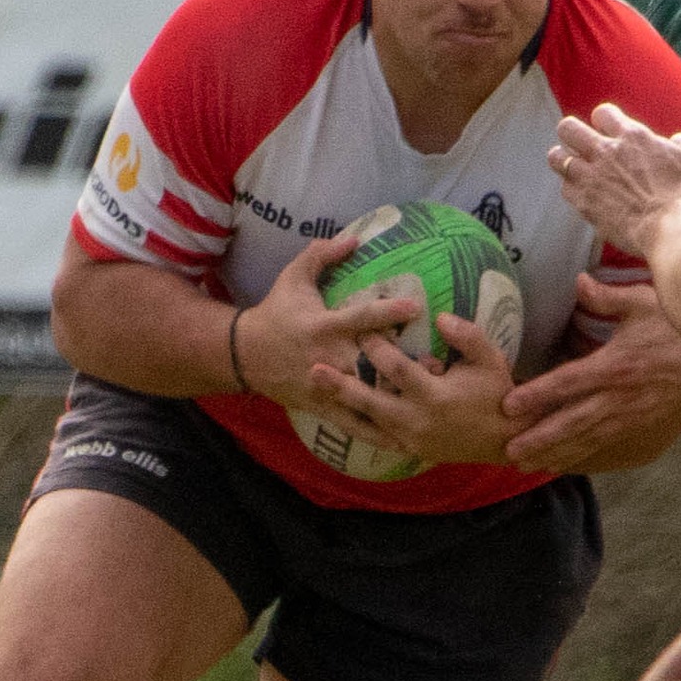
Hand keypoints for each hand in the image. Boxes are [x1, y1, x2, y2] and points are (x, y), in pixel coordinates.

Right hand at [234, 236, 419, 443]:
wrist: (244, 354)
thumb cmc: (275, 311)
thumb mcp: (293, 277)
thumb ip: (322, 255)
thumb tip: (354, 237)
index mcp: (324, 325)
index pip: (361, 318)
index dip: (388, 313)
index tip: (416, 309)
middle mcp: (329, 357)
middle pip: (370, 364)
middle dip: (401, 367)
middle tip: (436, 367)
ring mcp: (326, 385)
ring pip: (364, 398)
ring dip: (395, 403)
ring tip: (427, 407)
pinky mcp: (322, 406)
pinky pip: (352, 423)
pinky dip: (376, 434)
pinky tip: (402, 442)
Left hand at [307, 313, 517, 466]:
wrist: (504, 440)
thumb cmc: (497, 394)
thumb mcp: (490, 360)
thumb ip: (467, 336)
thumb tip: (440, 316)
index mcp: (434, 396)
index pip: (397, 369)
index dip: (377, 347)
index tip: (359, 327)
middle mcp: (417, 420)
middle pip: (370, 402)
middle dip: (342, 385)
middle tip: (314, 369)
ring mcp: (411, 438)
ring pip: (368, 421)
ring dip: (342, 405)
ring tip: (316, 389)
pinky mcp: (409, 449)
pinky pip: (377, 436)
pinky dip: (357, 423)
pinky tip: (336, 410)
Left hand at [503, 277, 680, 471]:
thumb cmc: (679, 326)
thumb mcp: (643, 303)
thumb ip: (606, 297)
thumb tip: (578, 281)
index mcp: (616, 364)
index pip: (569, 382)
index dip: (538, 394)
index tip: (509, 405)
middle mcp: (620, 395)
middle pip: (573, 421)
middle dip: (540, 438)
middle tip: (510, 451)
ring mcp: (630, 413)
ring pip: (587, 438)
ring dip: (555, 453)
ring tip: (526, 464)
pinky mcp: (640, 423)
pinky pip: (605, 442)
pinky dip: (580, 455)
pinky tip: (560, 463)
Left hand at [549, 103, 680, 258]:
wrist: (670, 233)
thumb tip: (673, 141)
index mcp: (632, 136)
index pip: (602, 113)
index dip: (605, 121)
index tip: (611, 132)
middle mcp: (606, 152)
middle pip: (568, 129)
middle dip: (572, 134)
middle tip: (581, 144)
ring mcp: (592, 178)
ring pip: (557, 158)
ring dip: (564, 159)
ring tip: (573, 166)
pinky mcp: (585, 204)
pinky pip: (565, 189)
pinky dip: (571, 189)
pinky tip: (582, 193)